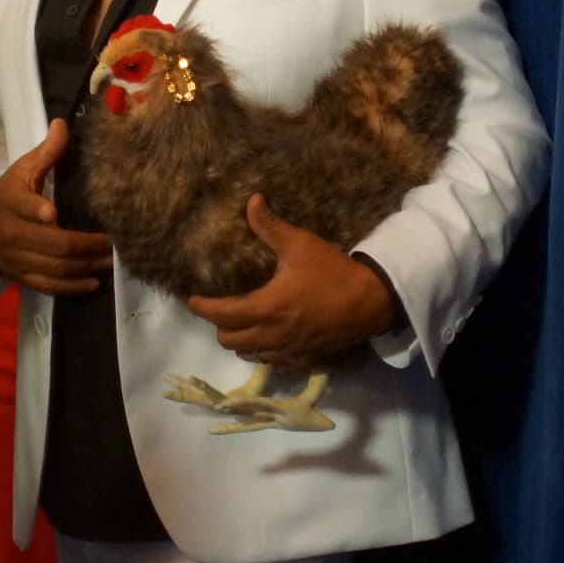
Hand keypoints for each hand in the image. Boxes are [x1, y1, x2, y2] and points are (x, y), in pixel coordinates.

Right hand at [0, 119, 111, 296]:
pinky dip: (71, 287)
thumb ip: (45, 153)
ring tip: (110, 262)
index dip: (36, 211)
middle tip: (112, 244)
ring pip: (54, 268)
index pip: (23, 206)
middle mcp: (13, 233)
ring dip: (85, 267)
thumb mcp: (21, 170)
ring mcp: (16, 259)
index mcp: (12, 203)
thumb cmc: (6, 193)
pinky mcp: (20, 277)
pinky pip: (47, 286)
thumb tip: (63, 124)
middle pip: (51, 244)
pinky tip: (93, 283)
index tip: (51, 213)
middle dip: (85, 246)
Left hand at [188, 193, 396, 365]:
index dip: (201, 308)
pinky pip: (270, 361)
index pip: (221, 314)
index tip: (192, 299)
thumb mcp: (301, 245)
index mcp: (266, 307)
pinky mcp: (303, 358)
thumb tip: (252, 201)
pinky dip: (261, 350)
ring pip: (248, 353)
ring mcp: (287, 351)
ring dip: (239, 339)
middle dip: (219, 325)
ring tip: (242, 320)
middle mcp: (272, 335)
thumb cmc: (332, 272)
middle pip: (229, 340)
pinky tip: (268, 334)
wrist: (371, 302)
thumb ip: (271, 227)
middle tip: (221, 307)